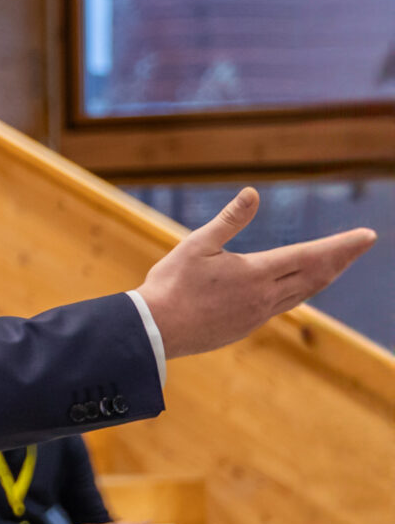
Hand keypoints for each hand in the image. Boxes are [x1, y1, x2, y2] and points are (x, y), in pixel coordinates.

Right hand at [139, 188, 373, 358]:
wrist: (155, 330)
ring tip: (339, 264)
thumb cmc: (172, 284)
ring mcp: (258, 314)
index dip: (342, 245)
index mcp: (256, 273)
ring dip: (324, 275)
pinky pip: (285, 305)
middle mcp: (265, 296)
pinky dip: (301, 291)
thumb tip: (253, 193)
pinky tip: (299, 288)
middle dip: (342, 258)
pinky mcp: (247, 326)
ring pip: (304, 293)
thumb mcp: (196, 245)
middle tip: (363, 244)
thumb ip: (229, 220)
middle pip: (316, 275)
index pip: (310, 255)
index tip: (367, 236)